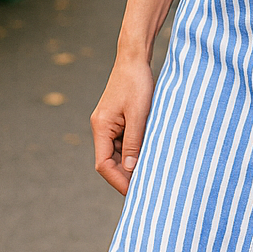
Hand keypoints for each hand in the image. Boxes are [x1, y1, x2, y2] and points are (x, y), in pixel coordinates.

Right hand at [90, 54, 155, 193]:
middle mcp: (101, 128)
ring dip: (132, 165)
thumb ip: (135, 142)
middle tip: (146, 190)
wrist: (134, 58)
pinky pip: (125, 143)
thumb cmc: (137, 83)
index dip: (118, 181)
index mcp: (101, 127)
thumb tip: (132, 169)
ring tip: (151, 176)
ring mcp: (109, 125)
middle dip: (126, 176)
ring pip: (118, 154)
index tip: (134, 193)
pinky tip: (150, 157)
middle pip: (110, 162)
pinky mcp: (118, 120)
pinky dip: (136, 151)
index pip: (104, 164)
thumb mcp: (139, 114)